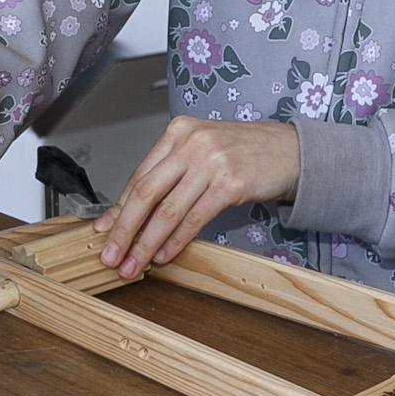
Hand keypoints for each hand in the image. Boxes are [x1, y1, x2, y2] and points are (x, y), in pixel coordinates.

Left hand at [94, 118, 300, 278]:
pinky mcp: (231, 184)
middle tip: (109, 254)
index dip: (118, 208)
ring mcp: (212, 162)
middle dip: (124, 229)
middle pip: (145, 192)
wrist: (291, 152)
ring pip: (167, 210)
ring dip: (146, 242)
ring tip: (133, 264)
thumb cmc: (245, 154)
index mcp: (178, 132)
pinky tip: (164, 256)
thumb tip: (132, 211)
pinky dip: (175, 241)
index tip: (103, 231)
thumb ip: (170, 175)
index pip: (139, 175)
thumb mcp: (202, 153)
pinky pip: (194, 219)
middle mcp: (192, 143)